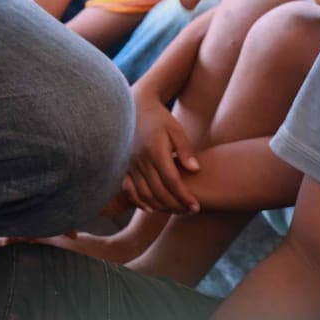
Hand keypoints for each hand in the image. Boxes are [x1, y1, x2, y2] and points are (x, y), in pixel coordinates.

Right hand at [123, 88, 199, 213]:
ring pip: (144, 195)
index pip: (172, 181)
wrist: (135, 108)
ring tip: (175, 210)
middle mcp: (140, 160)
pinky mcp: (123, 168)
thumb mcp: (176, 129)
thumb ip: (185, 150)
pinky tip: (151, 208)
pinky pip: (129, 190)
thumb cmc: (160, 119)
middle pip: (159, 192)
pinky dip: (139, 202)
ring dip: (160, 207)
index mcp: (155, 150)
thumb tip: (195, 170)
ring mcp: (129, 165)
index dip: (184, 197)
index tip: (196, 207)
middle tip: (189, 211)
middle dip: (176, 205)